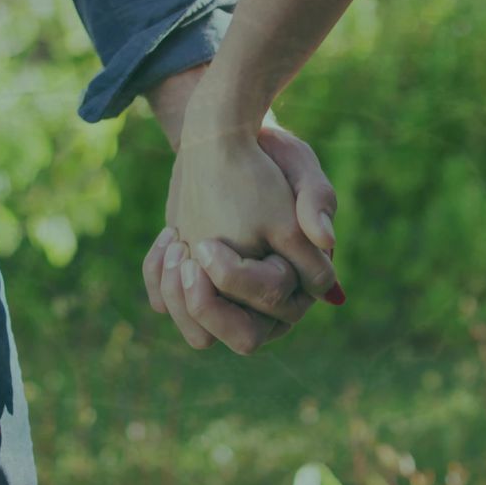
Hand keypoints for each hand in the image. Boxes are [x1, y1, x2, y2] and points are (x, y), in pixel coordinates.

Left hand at [143, 126, 344, 353]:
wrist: (227, 145)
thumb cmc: (271, 156)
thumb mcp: (297, 164)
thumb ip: (317, 198)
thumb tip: (326, 240)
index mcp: (304, 283)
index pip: (276, 303)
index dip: (239, 279)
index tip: (207, 242)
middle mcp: (269, 307)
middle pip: (244, 338)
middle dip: (207, 304)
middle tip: (186, 257)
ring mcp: (229, 303)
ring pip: (199, 336)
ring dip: (179, 296)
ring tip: (175, 245)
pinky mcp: (195, 290)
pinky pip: (169, 309)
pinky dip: (159, 281)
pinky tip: (168, 238)